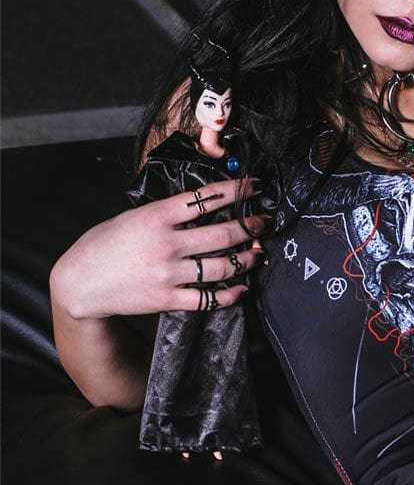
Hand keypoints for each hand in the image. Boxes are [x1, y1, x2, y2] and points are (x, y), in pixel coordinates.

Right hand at [50, 179, 265, 319]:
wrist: (80, 281)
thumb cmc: (105, 244)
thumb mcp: (133, 216)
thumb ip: (166, 212)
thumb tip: (203, 205)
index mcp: (156, 215)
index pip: (205, 198)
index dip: (236, 190)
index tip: (254, 186)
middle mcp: (166, 243)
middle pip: (222, 233)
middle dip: (250, 226)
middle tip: (262, 222)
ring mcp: (168, 273)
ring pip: (222, 266)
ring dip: (246, 259)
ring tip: (257, 252)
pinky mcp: (167, 299)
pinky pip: (208, 299)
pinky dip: (230, 294)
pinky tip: (241, 288)